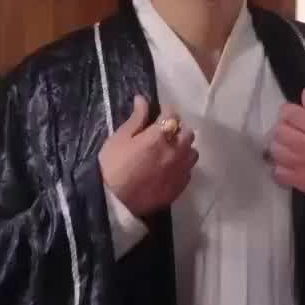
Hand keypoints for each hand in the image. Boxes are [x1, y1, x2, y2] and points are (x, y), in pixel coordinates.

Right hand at [98, 95, 197, 218]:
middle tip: (164, 133)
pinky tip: (170, 168)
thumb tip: (142, 100)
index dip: (165, 111)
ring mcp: (180, 170)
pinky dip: (182, 165)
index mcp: (160, 136)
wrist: (115, 204)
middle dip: (177, 129)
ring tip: (170, 151)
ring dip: (184, 148)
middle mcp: (176, 150)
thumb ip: (136, 119)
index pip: (171, 115)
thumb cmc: (112, 167)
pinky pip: (188, 170)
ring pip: (192, 152)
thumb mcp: (119, 139)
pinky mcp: (180, 186)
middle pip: (187, 133)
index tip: (158, 113)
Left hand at [269, 87, 304, 194]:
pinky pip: (277, 171)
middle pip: (278, 131)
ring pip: (275, 150)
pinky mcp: (298, 181)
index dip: (287, 113)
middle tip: (288, 134)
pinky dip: (280, 168)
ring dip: (278, 149)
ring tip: (287, 149)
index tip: (291, 117)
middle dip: (281, 130)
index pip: (289, 113)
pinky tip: (288, 165)